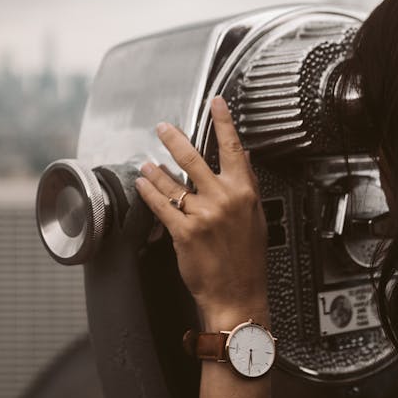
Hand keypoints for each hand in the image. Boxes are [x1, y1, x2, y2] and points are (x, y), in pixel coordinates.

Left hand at [135, 96, 267, 328]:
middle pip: (194, 158)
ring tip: (146, 162)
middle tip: (163, 127)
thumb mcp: (256, 217)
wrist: (237, 295)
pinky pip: (161, 205)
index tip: (216, 102)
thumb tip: (244, 158)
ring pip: (172, 181)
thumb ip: (247, 186)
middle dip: (175, 139)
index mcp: (244, 192)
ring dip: (156, 168)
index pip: (233, 148)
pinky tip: (142, 184)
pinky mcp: (184, 231)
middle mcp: (223, 199)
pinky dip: (149, 191)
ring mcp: (203, 214)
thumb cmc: (247, 260)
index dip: (223, 122)